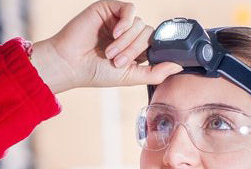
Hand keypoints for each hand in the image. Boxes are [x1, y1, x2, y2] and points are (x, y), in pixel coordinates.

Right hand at [29, 1, 183, 93]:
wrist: (70, 64)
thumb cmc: (95, 73)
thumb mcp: (130, 76)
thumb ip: (155, 73)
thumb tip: (179, 67)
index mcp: (134, 49)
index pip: (155, 44)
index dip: (150, 52)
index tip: (138, 63)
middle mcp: (128, 33)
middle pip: (148, 34)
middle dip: (134, 50)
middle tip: (116, 61)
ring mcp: (119, 20)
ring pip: (139, 24)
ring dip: (126, 41)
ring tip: (109, 53)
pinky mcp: (109, 9)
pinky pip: (129, 9)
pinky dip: (126, 22)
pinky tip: (115, 33)